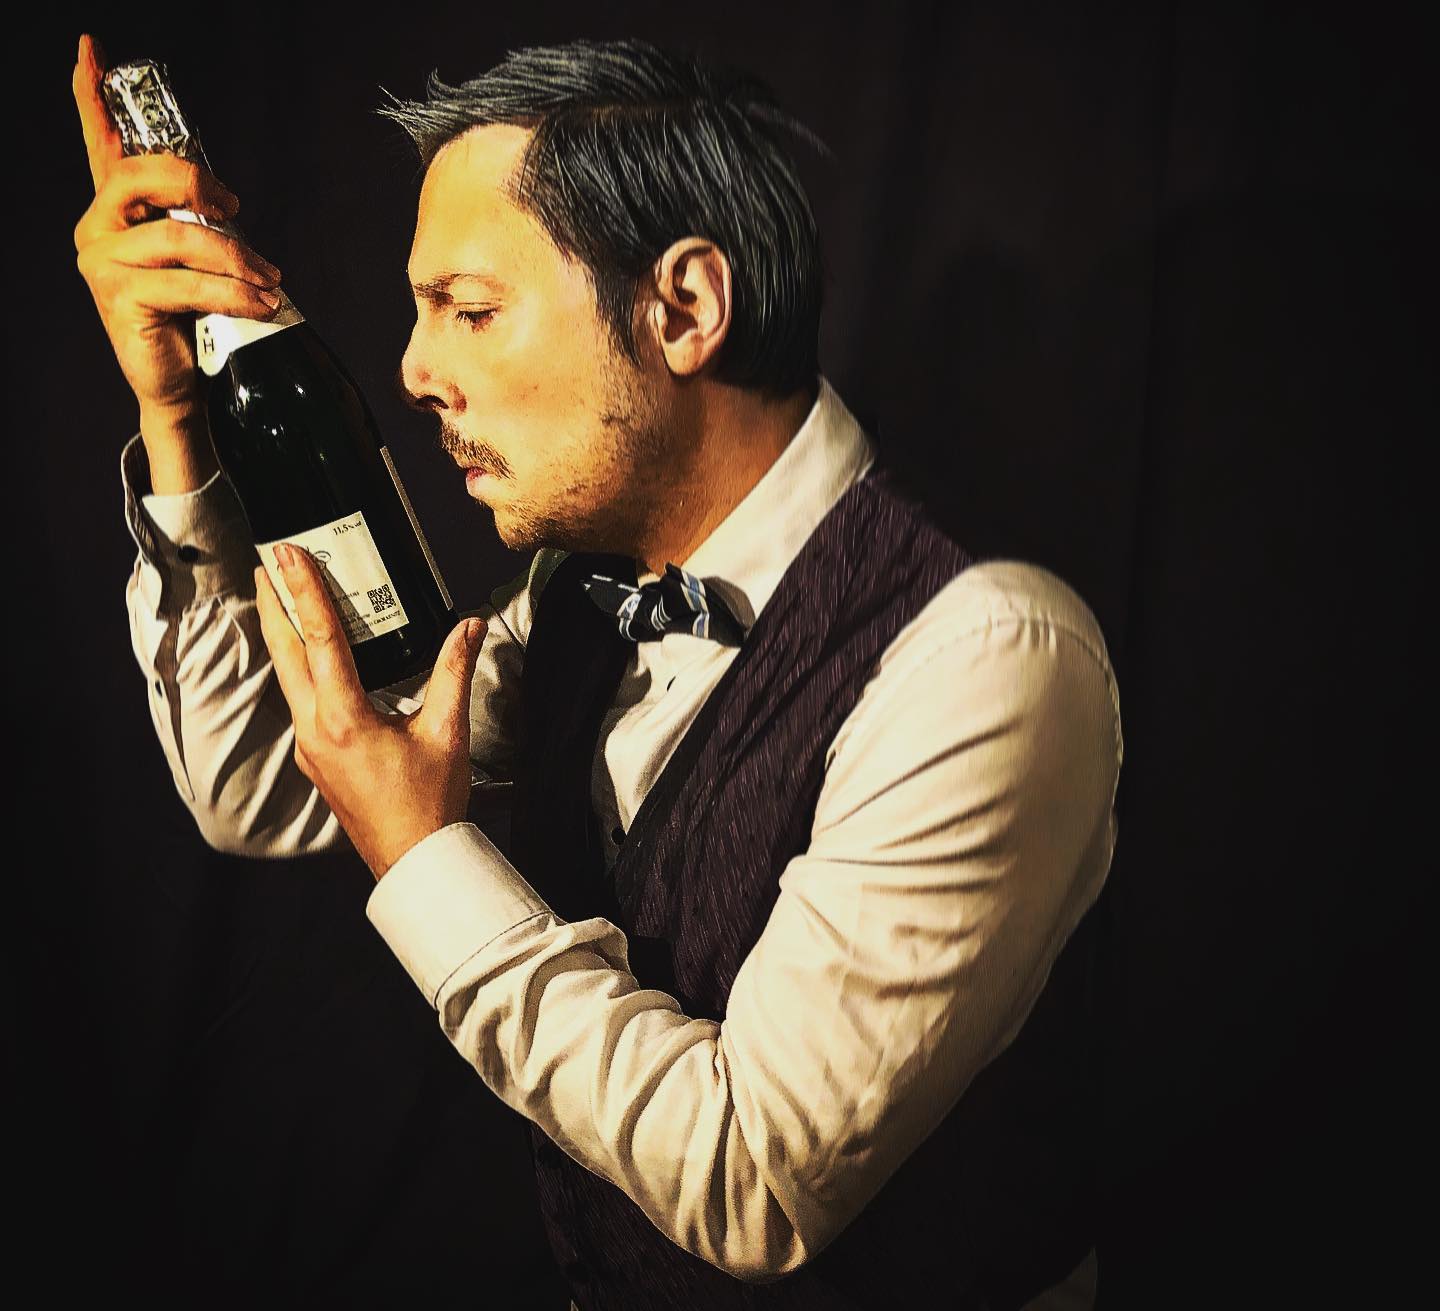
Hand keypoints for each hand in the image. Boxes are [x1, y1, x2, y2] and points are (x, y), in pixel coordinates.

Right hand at [72, 32, 284, 422]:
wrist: (177, 383)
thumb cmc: (189, 318)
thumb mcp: (196, 260)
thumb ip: (197, 222)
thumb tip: (228, 204)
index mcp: (115, 210)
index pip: (99, 143)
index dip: (91, 95)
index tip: (89, 49)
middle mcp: (97, 228)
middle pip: (141, 176)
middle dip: (197, 184)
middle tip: (236, 208)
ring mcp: (103, 262)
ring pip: (176, 238)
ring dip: (234, 257)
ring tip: (268, 279)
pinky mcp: (120, 299)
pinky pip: (186, 284)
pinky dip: (233, 292)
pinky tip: (260, 301)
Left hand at [254, 543, 486, 878]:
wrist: (413, 860)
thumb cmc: (429, 803)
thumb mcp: (448, 731)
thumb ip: (454, 671)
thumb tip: (470, 626)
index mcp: (344, 718)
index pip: (320, 638)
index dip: (304, 590)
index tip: (288, 554)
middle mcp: (315, 729)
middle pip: (285, 651)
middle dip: (276, 602)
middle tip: (271, 562)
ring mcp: (309, 745)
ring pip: (287, 675)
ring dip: (284, 632)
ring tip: (283, 596)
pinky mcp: (314, 756)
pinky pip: (299, 698)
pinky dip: (300, 664)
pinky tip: (310, 653)